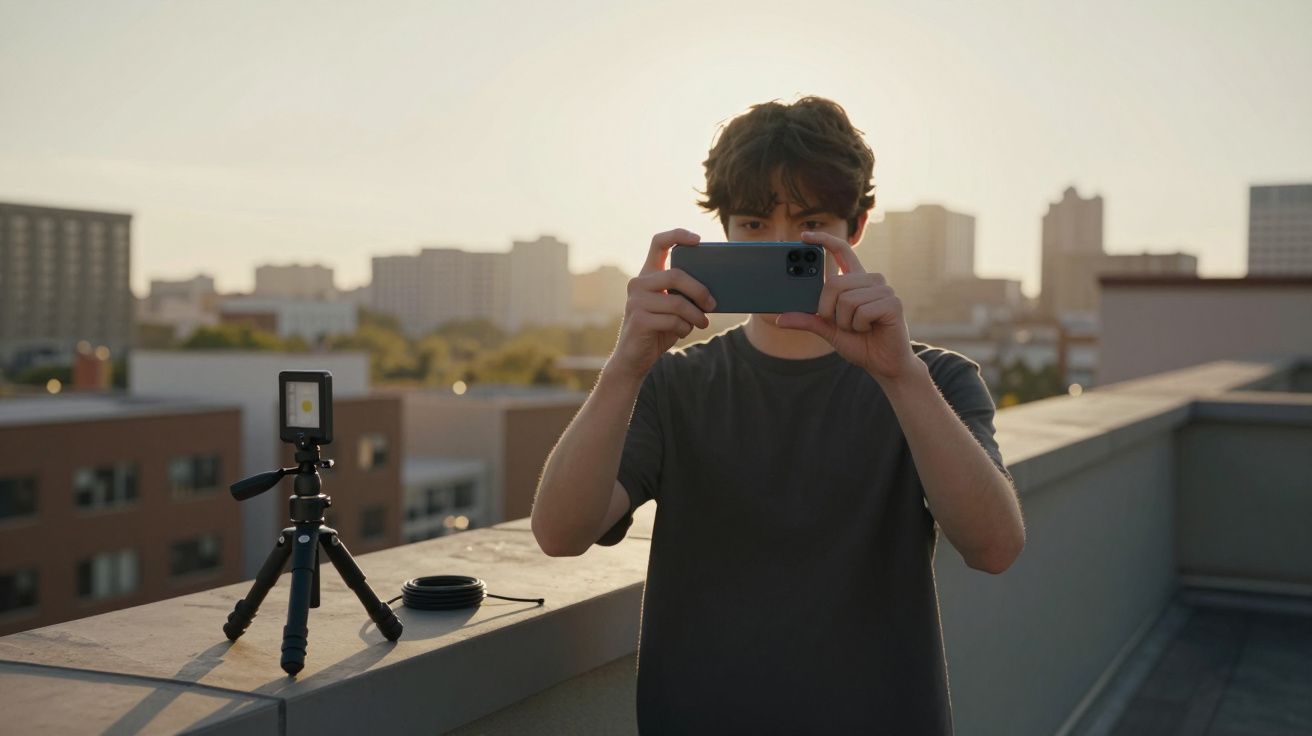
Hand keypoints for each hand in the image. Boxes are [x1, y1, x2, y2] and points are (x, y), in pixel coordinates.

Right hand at [606, 229, 715, 381]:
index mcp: (648, 275)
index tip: (698, 240)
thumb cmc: (659, 329)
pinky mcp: (639, 319)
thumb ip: (683, 293)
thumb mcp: (672, 307)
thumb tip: (714, 287)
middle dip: (699, 290)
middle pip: (675, 275)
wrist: (635, 358)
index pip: (658, 243)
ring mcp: (636, 301)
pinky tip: (682, 332)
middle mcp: (638, 283)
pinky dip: (684, 328)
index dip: (678, 235)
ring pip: (677, 302)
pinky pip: (672, 320)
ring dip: (696, 315)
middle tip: (712, 304)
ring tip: (703, 323)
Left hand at [775, 231, 918, 382]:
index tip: (804, 236)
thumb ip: (808, 320)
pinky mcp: (893, 303)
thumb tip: (780, 319)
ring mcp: (884, 290)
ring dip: (845, 321)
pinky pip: (861, 311)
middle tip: (841, 323)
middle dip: (829, 309)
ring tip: (859, 327)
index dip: (824, 240)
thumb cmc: (859, 344)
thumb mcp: (828, 330)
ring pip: (846, 299)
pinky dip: (858, 326)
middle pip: (835, 282)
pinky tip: (870, 329)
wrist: (883, 364)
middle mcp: (871, 280)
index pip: (842, 250)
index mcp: (856, 281)